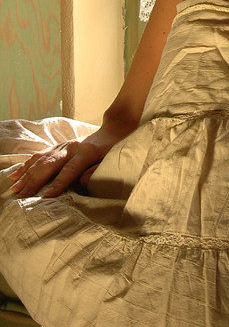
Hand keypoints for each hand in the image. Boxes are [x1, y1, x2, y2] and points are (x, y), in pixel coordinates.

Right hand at [8, 117, 135, 198]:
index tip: (47, 196)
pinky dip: (27, 166)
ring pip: (41, 160)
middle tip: (23, 196)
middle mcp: (71, 147)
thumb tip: (82, 181)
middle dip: (35, 181)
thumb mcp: (112, 160)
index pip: (69, 170)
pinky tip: (16, 175)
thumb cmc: (114, 149)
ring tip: (16, 188)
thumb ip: (98, 171)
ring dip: (27, 175)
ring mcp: (63, 145)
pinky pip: (39, 156)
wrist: (114, 130)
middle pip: (50, 165)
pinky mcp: (59, 146)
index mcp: (86, 152)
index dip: (58, 183)